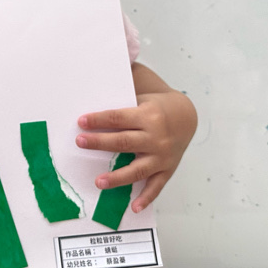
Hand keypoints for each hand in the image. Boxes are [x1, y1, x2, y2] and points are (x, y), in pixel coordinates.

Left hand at [76, 87, 195, 212]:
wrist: (187, 116)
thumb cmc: (155, 102)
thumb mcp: (141, 89)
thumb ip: (122, 83)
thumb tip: (102, 59)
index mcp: (147, 115)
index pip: (118, 117)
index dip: (99, 119)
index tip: (81, 121)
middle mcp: (155, 137)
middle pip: (123, 141)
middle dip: (100, 142)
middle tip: (80, 142)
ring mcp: (161, 156)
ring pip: (137, 168)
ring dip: (118, 176)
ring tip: (99, 181)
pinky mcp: (166, 170)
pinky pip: (155, 186)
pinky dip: (146, 197)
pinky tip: (133, 208)